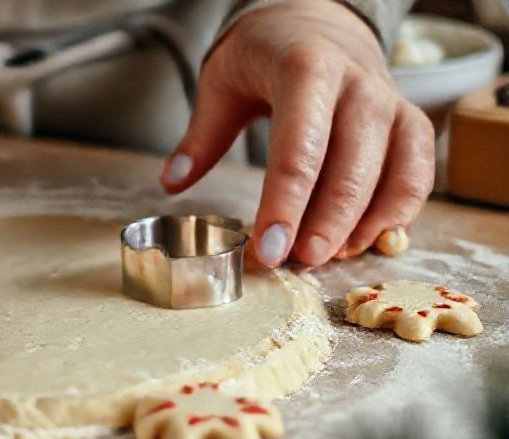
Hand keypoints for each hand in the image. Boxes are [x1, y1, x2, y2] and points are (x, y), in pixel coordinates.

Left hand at [161, 0, 433, 266]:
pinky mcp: (410, 122)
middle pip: (350, 169)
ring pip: (393, 175)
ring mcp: (391, 104)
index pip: (299, 150)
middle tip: (295, 264)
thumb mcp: (222, 81)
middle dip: (323, 226)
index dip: (284, 206)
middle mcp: (358, 86)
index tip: (267, 250)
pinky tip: (364, 242)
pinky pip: (417, 175)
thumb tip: (171, 183)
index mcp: (307, 70)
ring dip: (362, 226)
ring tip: (327, 257)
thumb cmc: (264, 54)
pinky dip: (398, 214)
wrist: (318, 20)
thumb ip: (201, 135)